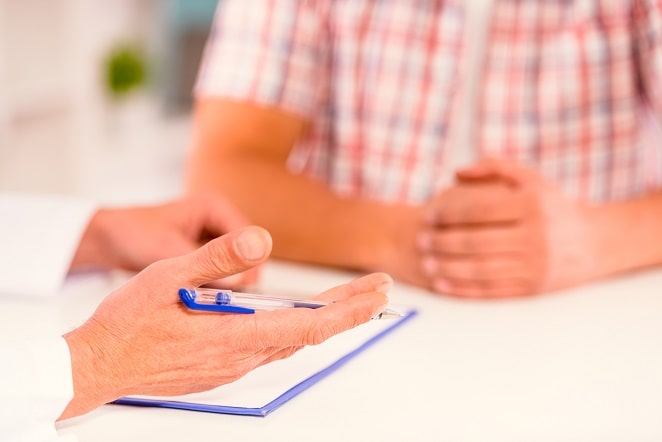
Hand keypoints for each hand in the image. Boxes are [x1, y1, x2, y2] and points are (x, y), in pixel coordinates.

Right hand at [61, 226, 390, 418]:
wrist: (97, 366)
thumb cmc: (128, 323)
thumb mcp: (168, 274)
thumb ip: (218, 257)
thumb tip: (263, 238)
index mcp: (234, 335)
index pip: (309, 326)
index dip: (348, 310)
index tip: (376, 293)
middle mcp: (241, 357)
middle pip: (309, 334)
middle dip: (349, 311)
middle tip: (378, 291)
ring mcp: (231, 366)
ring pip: (290, 342)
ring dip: (323, 320)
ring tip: (349, 301)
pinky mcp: (220, 368)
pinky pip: (268, 348)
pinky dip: (295, 331)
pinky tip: (297, 321)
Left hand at [71, 192, 256, 286]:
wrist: (104, 240)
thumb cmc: (132, 234)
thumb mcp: (169, 249)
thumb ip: (205, 263)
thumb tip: (239, 283)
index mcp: (214, 207)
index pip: (248, 238)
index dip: (248, 265)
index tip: (241, 292)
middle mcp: (218, 220)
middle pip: (245, 254)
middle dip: (237, 277)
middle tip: (225, 301)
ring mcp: (211, 238)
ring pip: (234, 266)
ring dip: (225, 284)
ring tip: (210, 301)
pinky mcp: (203, 254)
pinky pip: (220, 273)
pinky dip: (214, 286)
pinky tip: (201, 299)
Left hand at [417, 159, 598, 296]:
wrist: (595, 243)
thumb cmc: (553, 206)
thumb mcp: (531, 179)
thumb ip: (494, 168)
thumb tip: (455, 172)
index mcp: (532, 205)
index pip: (480, 210)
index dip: (449, 214)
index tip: (428, 217)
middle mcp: (535, 236)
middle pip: (476, 242)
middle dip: (442, 243)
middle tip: (420, 241)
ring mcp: (535, 265)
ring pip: (480, 269)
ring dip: (447, 268)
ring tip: (426, 263)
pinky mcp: (533, 289)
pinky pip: (492, 290)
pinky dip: (463, 289)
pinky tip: (443, 284)